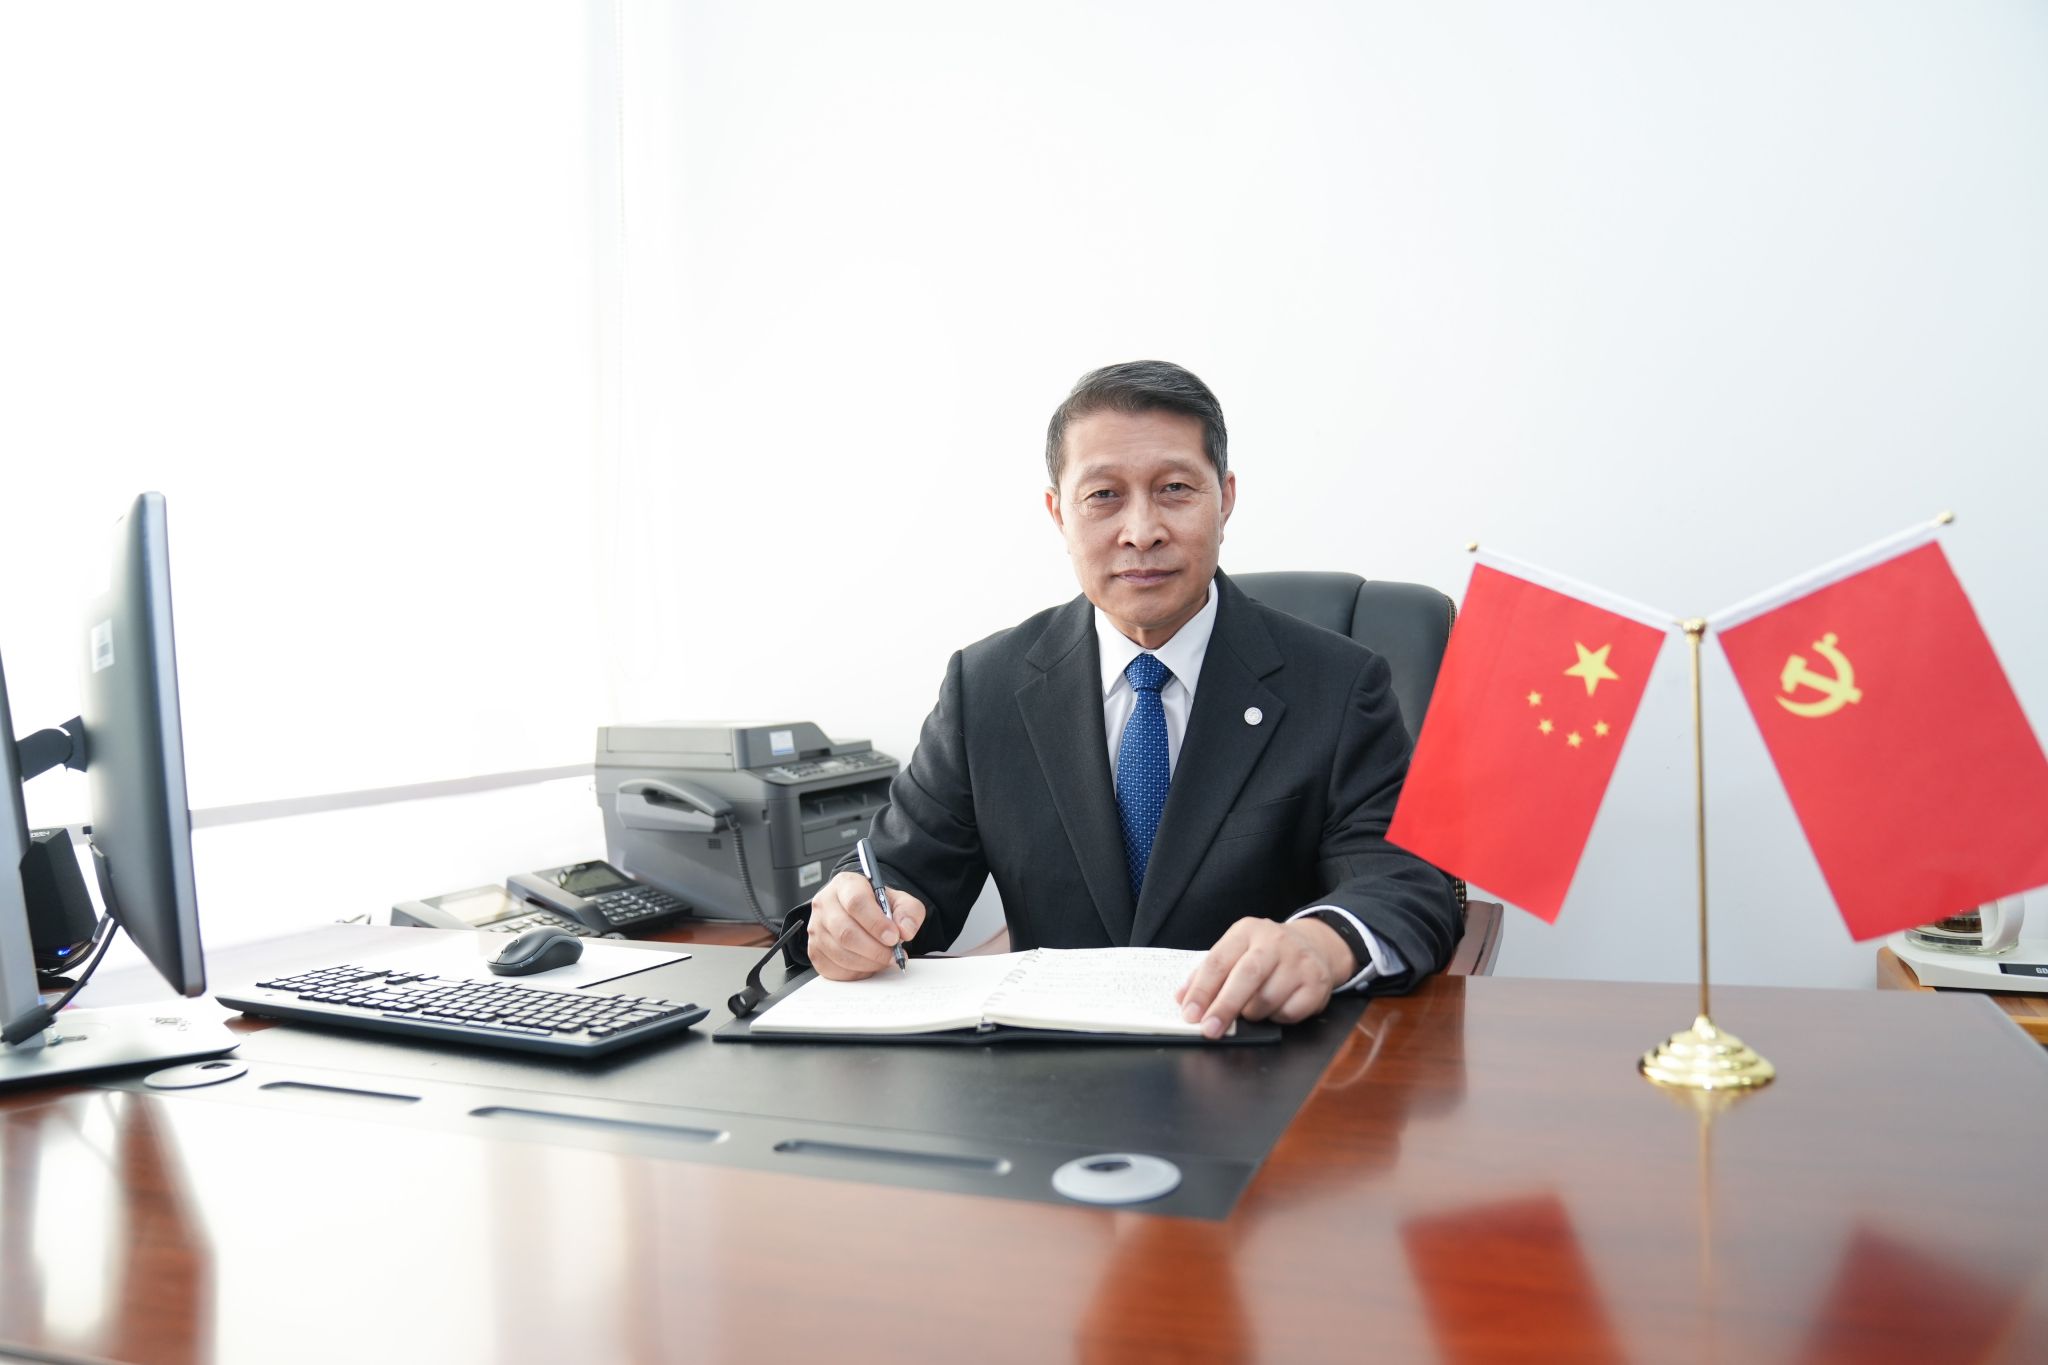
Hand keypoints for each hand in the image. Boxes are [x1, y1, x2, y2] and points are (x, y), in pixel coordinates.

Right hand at [806, 871, 926, 979]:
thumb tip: (905, 930)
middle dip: (875, 949)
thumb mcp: (900, 901)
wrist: (861, 913)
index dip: (876, 924)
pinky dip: (856, 972)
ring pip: (840, 954)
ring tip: (885, 959)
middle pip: (846, 932)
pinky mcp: (814, 951)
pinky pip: (835, 969)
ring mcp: (816, 929)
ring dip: (868, 963)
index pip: (856, 903)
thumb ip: (908, 912)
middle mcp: (825, 904)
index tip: (894, 937)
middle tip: (894, 955)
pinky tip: (868, 963)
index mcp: (845, 884)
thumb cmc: (877, 906)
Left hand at [1176, 917, 1353, 1038]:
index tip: (1189, 1014)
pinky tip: (1275, 1007)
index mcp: (1247, 931)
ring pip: (1267, 1000)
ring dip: (1251, 1014)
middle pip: (1246, 977)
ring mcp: (1299, 961)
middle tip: (1209, 1029)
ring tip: (1249, 1010)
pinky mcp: (1317, 983)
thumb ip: (1207, 974)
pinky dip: (1276, 1018)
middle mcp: (1275, 942)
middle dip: (1224, 1007)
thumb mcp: (1235, 951)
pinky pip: (1289, 1013)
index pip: (1218, 961)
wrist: (1315, 946)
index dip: (1201, 990)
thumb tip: (1182, 1000)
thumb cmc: (1264, 954)